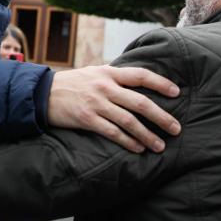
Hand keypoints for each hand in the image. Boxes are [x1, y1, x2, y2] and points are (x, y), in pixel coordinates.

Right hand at [46, 66, 180, 153]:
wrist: (44, 93)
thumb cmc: (73, 83)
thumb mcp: (95, 72)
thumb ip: (115, 77)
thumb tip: (139, 83)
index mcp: (109, 73)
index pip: (141, 75)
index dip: (161, 83)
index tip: (177, 93)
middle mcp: (105, 87)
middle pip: (140, 102)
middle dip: (161, 117)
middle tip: (176, 129)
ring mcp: (96, 103)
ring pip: (129, 121)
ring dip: (147, 135)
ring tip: (160, 145)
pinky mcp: (87, 119)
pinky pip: (113, 133)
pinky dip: (128, 142)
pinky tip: (138, 148)